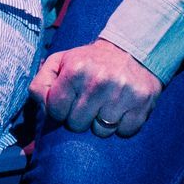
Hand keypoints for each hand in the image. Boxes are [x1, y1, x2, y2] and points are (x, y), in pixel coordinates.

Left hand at [30, 37, 160, 137]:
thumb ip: (41, 83)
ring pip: (101, 132)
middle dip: (80, 117)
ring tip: (105, 105)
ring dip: (101, 123)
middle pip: (77, 125)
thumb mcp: (61, 62)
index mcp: (76, 69)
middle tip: (89, 102)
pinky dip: (122, 126)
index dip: (60, 109)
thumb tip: (41, 106)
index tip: (69, 100)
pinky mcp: (142, 105)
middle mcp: (99, 81)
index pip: (55, 111)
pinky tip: (121, 109)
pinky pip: (124, 133)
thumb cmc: (90, 62)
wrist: (132, 51)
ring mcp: (123, 94)